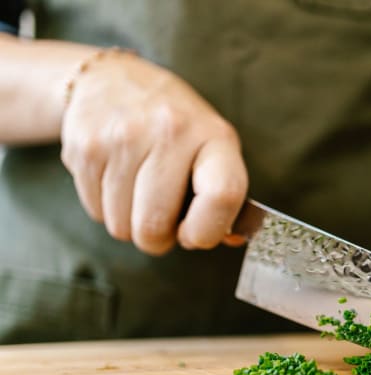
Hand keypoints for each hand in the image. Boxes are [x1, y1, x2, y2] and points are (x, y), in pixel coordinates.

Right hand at [60, 51, 247, 254]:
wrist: (113, 81)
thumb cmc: (177, 128)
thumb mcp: (213, 148)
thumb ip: (223, 196)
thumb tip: (229, 240)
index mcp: (214, 136)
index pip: (222, 195)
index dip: (207, 230)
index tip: (196, 234)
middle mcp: (169, 131)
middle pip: (154, 225)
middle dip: (158, 238)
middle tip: (162, 219)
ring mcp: (122, 137)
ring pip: (121, 226)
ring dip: (130, 223)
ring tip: (139, 192)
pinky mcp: (84, 146)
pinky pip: (96, 212)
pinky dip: (107, 208)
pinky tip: (118, 179)